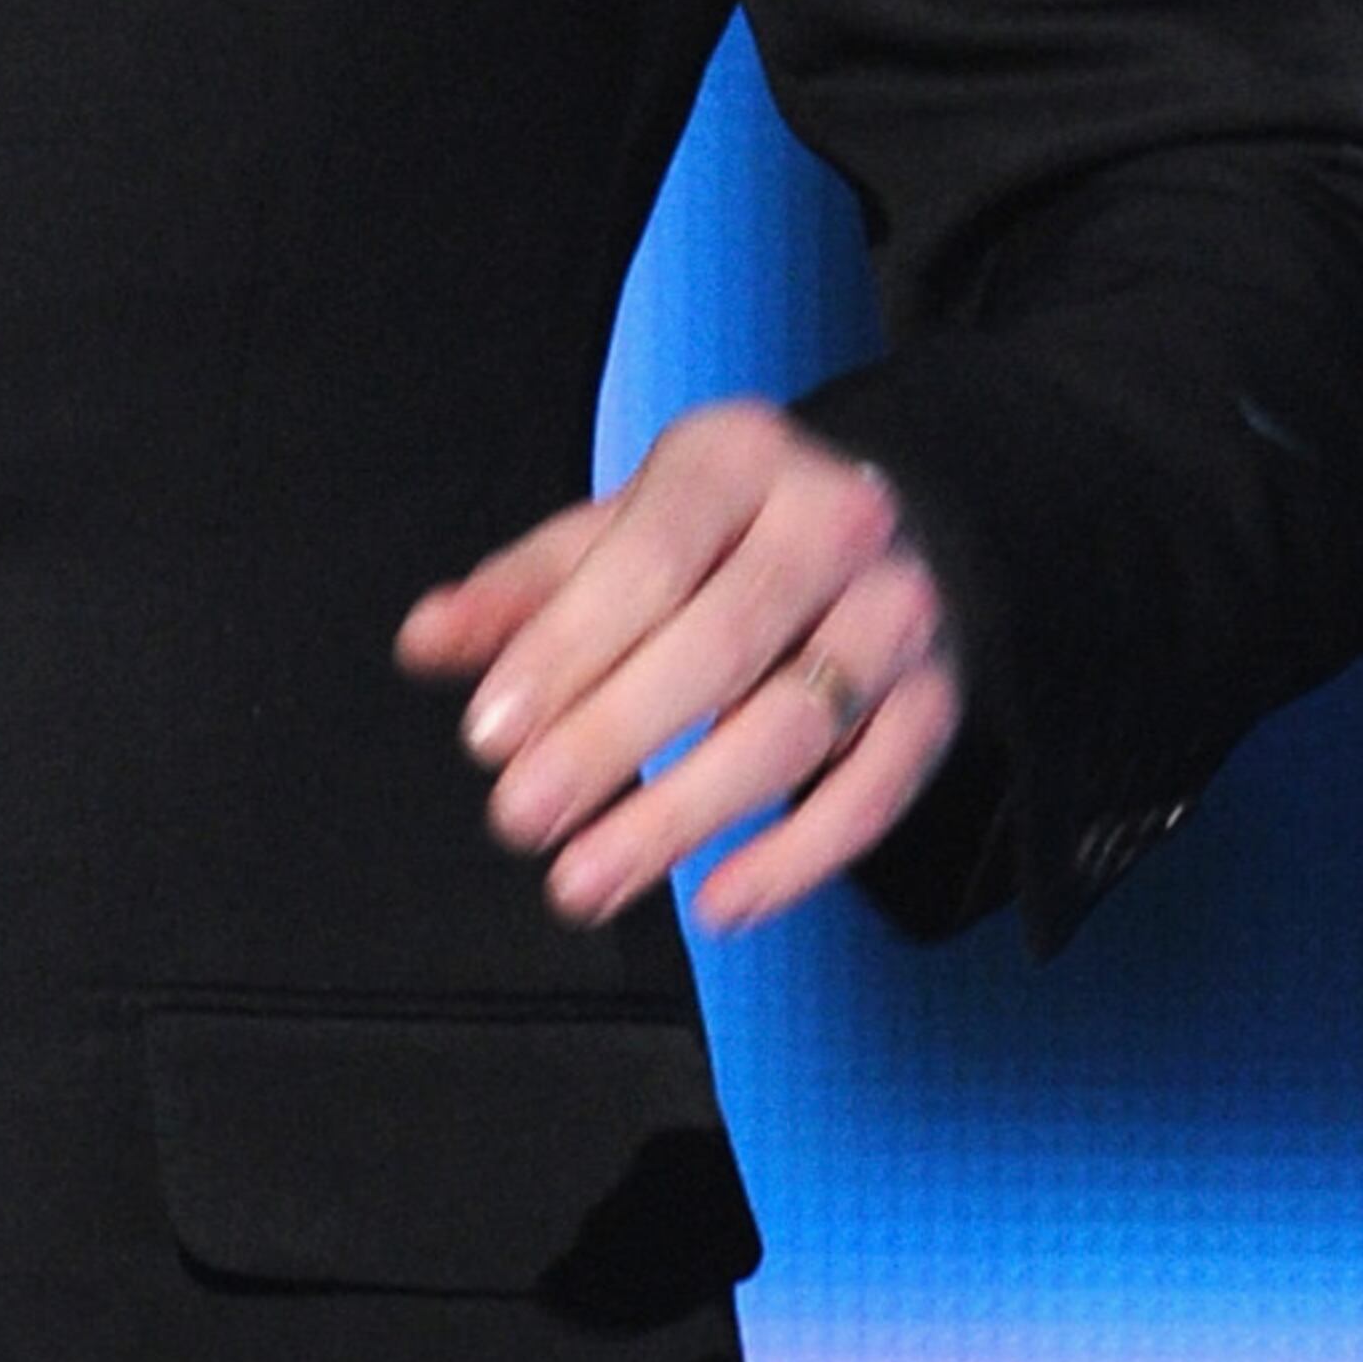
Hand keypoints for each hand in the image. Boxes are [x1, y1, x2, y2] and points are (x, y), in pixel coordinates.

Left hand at [394, 396, 961, 935]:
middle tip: (519, 820)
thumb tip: (425, 642)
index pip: (646, 560)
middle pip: (720, 646)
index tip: (487, 735)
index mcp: (737, 457)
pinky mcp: (936, 700)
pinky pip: (873, 792)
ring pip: (792, 728)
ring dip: (682, 817)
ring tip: (585, 879)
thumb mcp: (617, 531)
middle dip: (609, 741)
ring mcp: (897, 614)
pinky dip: (795, 859)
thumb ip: (522, 589)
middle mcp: (834, 523)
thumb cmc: (718, 534)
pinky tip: (715, 904)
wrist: (882, 520)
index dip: (564, 651)